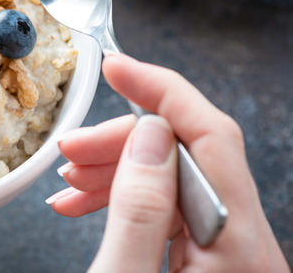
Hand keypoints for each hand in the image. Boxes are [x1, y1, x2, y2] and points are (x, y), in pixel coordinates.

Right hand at [47, 54, 288, 271]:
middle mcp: (247, 247)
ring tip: (72, 179)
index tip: (118, 67)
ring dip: (117, 170)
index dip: (160, 91)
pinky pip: (171, 208)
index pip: (212, 137)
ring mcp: (232, 254)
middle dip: (122, 143)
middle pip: (190, 157)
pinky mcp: (212, 262)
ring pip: (175, 179)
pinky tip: (88, 199)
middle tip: (73, 147)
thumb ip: (139, 209)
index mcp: (237, 248)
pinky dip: (126, 199)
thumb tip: (148, 135)